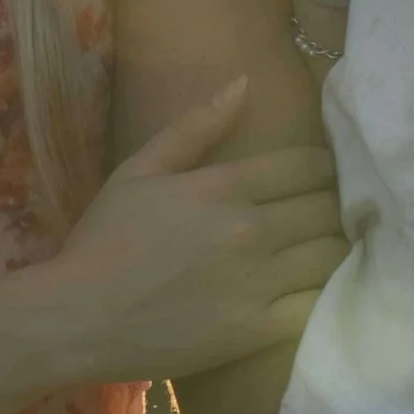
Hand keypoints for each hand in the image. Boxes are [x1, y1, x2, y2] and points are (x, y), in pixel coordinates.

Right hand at [35, 81, 348, 385]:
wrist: (77, 318)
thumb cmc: (105, 241)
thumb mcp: (139, 170)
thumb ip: (195, 126)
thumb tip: (244, 82)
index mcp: (224, 186)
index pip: (308, 166)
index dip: (325, 169)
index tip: (321, 178)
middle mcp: (250, 229)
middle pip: (328, 209)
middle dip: (335, 208)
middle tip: (329, 215)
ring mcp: (257, 282)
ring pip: (331, 256)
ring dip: (336, 249)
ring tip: (326, 251)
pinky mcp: (257, 330)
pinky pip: (317, 306)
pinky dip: (326, 296)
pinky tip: (318, 292)